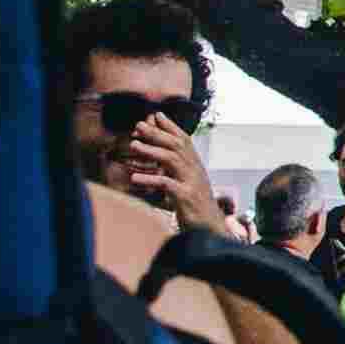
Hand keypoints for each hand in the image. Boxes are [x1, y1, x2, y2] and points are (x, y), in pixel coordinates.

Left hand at [112, 116, 224, 232]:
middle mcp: (195, 170)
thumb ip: (176, 172)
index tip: (156, 115)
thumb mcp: (187, 186)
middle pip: (177, 145)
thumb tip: (161, 161)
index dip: (171, 126)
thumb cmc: (196, 208)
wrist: (210, 229)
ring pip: (172, 159)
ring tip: (134, 145)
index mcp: (195, 166)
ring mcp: (192, 182)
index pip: (184, 140)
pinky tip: (134, 178)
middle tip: (139, 125)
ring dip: (152, 150)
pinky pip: (167, 184)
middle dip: (157, 133)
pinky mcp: (186, 197)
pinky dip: (150, 179)